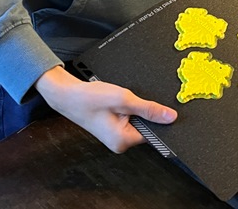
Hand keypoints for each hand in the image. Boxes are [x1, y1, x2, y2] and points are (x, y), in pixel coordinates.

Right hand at [35, 66, 175, 152]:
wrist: (67, 94)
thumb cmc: (89, 98)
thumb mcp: (124, 99)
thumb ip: (149, 109)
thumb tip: (170, 117)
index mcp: (123, 141)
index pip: (153, 132)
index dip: (157, 117)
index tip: (157, 105)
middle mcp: (120, 143)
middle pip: (146, 126)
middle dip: (143, 110)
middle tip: (129, 99)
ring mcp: (115, 137)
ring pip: (137, 121)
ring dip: (134, 108)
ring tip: (118, 100)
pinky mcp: (112, 128)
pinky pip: (128, 119)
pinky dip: (127, 108)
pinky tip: (116, 102)